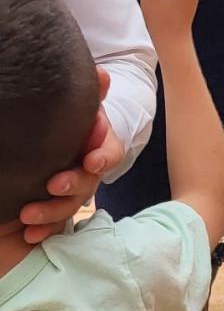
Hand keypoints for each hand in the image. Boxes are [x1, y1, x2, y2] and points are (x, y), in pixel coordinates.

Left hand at [19, 69, 122, 242]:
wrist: (39, 142)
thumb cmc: (62, 120)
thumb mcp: (75, 106)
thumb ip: (89, 93)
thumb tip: (102, 75)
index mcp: (95, 143)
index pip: (109, 151)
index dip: (103, 157)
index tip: (90, 160)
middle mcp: (87, 168)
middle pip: (89, 182)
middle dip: (73, 185)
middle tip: (53, 185)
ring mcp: (74, 190)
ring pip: (72, 205)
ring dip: (53, 211)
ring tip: (27, 215)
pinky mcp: (57, 207)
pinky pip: (57, 224)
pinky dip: (45, 230)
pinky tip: (29, 235)